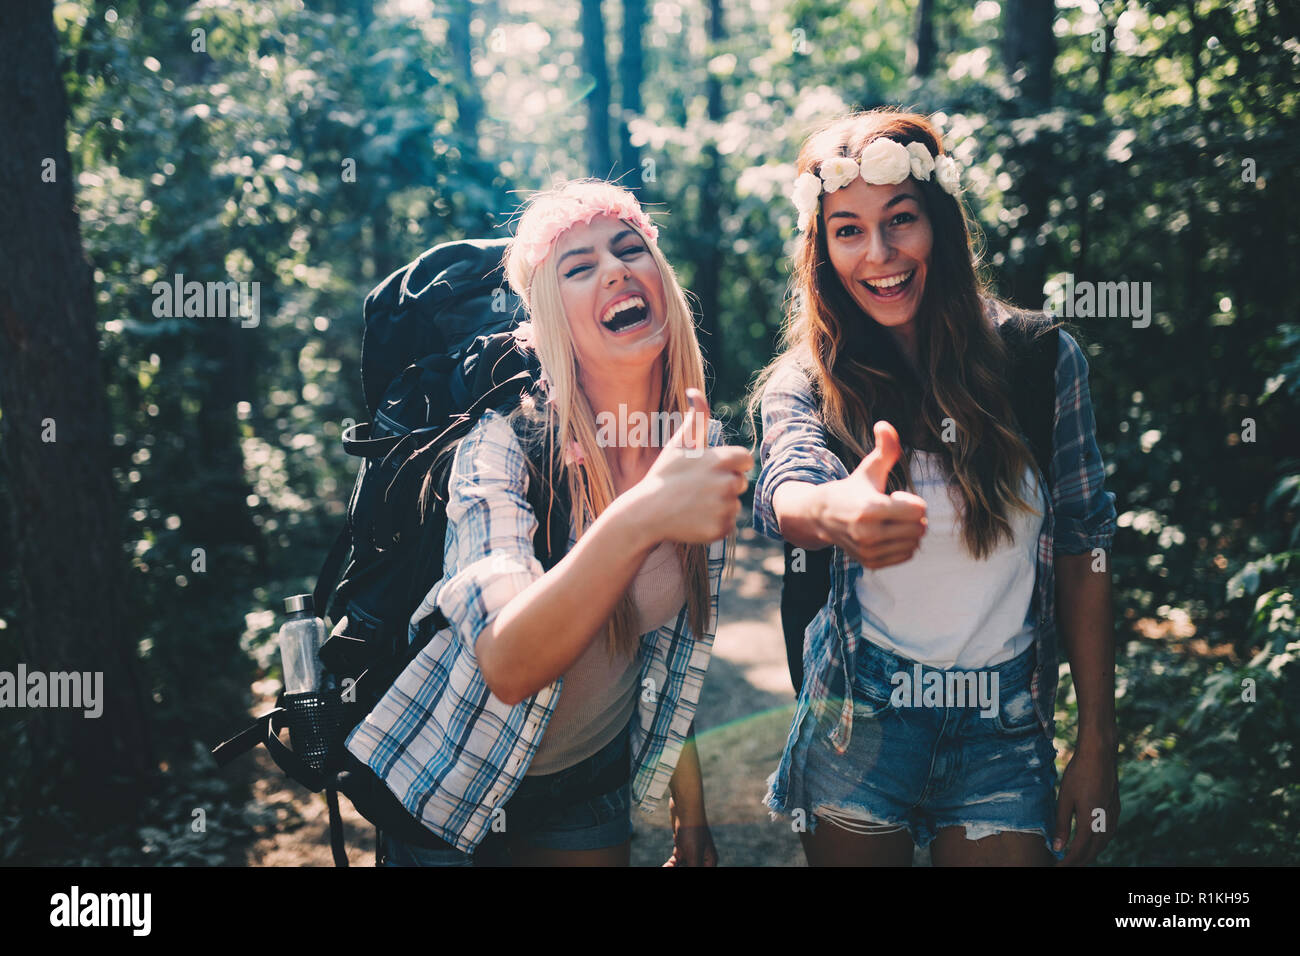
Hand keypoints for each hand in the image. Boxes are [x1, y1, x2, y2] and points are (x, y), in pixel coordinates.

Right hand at [626, 388, 752, 544]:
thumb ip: (696, 419)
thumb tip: (695, 391)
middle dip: (723, 485)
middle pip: (740, 483)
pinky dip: (715, 524)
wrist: (646, 512)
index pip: (745, 460)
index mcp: (721, 459)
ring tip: (693, 504)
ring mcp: (724, 507)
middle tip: (697, 489)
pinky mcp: (721, 528)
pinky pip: (728, 525)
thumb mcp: (679, 444)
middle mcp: (727, 483)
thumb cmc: (664, 476)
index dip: (731, 465)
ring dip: (719, 505)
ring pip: (734, 505)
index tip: (711, 470)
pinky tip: (694, 519)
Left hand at [663, 793, 717, 866]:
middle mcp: (702, 857)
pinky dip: (671, 864)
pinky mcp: (681, 845)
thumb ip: (693, 869)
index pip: (701, 873)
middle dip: (682, 869)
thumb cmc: (692, 830)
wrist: (684, 807)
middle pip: (691, 869)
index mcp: (709, 861)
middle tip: (670, 868)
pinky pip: (676, 860)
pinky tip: (666, 866)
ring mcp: (691, 851)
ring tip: (665, 868)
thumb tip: (693, 872)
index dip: (692, 873)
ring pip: (683, 866)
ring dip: (674, 868)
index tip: (682, 866)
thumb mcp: (693, 855)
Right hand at [816, 421, 926, 568]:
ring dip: (910, 532)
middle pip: (919, 529)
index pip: (919, 511)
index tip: (896, 498)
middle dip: (914, 517)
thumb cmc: (852, 489)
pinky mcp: (870, 562)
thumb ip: (885, 448)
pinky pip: (906, 555)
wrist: (822, 517)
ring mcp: (869, 551)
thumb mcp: (869, 468)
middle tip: (895, 511)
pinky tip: (889, 535)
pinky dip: (904, 545)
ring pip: (914, 544)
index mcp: (870, 508)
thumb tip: (884, 425)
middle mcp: (868, 533)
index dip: (913, 502)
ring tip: (891, 523)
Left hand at [1053, 734, 1119, 865]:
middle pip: (1093, 851)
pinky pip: (1108, 834)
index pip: (1078, 851)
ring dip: (1090, 853)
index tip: (1057, 866)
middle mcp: (1105, 823)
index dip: (1067, 862)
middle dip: (1079, 861)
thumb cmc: (1079, 774)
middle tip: (1065, 864)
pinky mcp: (1116, 809)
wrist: (1100, 755)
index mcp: (1090, 822)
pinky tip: (1092, 840)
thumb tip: (1057, 847)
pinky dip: (1098, 842)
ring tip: (1076, 857)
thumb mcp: (1064, 799)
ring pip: (1103, 844)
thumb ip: (1061, 825)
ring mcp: (1113, 816)